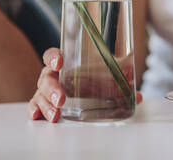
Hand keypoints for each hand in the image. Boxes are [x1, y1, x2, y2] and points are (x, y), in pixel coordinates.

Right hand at [27, 48, 141, 122]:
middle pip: (46, 78)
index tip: (60, 61)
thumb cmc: (91, 81)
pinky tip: (37, 116)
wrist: (82, 91)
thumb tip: (137, 95)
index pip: (53, 56)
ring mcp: (47, 91)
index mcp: (65, 64)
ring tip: (56, 114)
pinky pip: (35, 106)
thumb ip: (120, 85)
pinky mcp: (44, 104)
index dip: (54, 57)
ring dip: (46, 104)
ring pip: (40, 94)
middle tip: (62, 98)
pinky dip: (35, 111)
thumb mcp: (106, 80)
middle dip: (52, 88)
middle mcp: (53, 76)